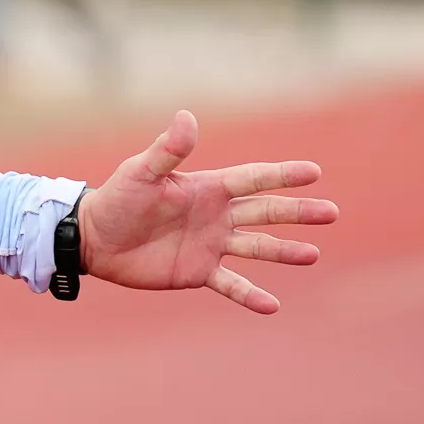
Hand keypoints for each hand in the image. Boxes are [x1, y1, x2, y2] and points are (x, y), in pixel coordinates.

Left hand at [79, 111, 336, 314]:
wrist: (93, 239)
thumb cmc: (116, 200)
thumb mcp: (141, 173)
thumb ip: (168, 150)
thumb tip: (187, 117)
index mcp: (207, 188)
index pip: (253, 178)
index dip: (282, 175)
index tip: (314, 172)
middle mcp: (216, 216)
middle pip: (266, 212)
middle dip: (297, 212)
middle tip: (330, 213)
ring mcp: (211, 245)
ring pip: (257, 248)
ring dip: (284, 252)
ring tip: (313, 255)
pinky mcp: (198, 272)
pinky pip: (231, 285)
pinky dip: (251, 295)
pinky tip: (273, 306)